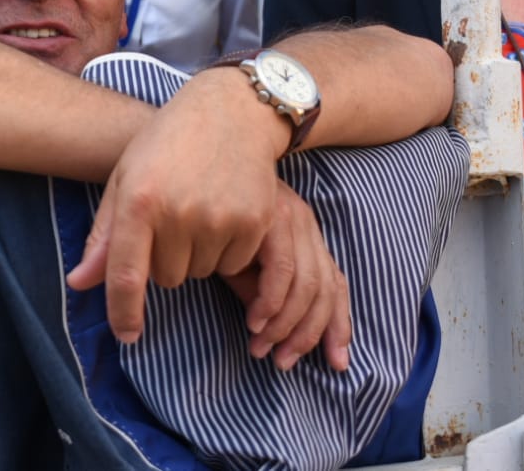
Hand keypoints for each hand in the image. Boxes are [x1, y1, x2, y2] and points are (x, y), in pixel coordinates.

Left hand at [66, 68, 288, 342]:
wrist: (231, 112)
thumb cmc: (168, 144)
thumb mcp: (126, 178)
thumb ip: (104, 235)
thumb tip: (79, 284)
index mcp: (139, 200)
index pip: (127, 275)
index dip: (124, 311)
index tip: (127, 335)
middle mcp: (179, 212)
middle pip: (167, 278)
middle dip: (166, 260)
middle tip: (173, 220)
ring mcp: (220, 217)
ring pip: (202, 274)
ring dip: (198, 256)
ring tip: (199, 211)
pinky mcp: (255, 221)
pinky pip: (234, 265)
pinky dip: (228, 250)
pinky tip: (224, 213)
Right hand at [221, 177, 350, 370]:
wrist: (184, 161)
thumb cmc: (207, 210)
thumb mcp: (237, 258)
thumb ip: (255, 288)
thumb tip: (268, 332)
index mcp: (302, 230)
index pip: (334, 283)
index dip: (339, 325)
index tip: (337, 362)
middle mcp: (303, 223)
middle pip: (326, 289)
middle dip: (309, 334)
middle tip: (283, 362)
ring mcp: (288, 217)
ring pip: (308, 284)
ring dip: (287, 325)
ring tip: (262, 347)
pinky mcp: (269, 216)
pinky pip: (283, 269)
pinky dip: (272, 302)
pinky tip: (255, 321)